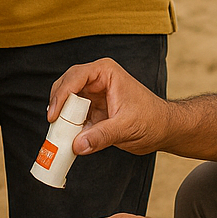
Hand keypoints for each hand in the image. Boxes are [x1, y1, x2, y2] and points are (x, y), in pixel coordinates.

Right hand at [48, 58, 170, 156]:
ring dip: (61, 116)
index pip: (76, 77)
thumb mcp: (127, 127)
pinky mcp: (93, 109)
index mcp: (106, 72)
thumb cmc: (152, 120)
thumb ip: (102, 136)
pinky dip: (68, 126)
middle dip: (57, 103)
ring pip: (67, 100)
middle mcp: (97, 79)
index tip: (54, 114)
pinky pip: (74, 116)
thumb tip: (77, 145)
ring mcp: (94, 94)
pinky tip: (65, 138)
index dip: (62, 94)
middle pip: (67, 85)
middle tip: (52, 123)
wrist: (164, 129)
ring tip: (57, 132)